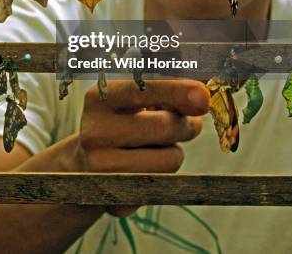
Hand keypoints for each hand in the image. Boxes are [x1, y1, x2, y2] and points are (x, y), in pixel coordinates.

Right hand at [72, 78, 209, 216]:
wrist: (88, 164)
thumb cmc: (123, 122)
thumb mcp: (137, 99)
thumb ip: (167, 92)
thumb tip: (201, 96)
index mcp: (99, 99)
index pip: (141, 90)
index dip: (175, 90)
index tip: (202, 94)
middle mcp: (95, 132)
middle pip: (164, 126)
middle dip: (185, 125)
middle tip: (187, 124)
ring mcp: (102, 170)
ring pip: (170, 159)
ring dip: (174, 151)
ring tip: (157, 147)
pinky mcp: (116, 201)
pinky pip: (164, 186)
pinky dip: (164, 175)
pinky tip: (145, 168)